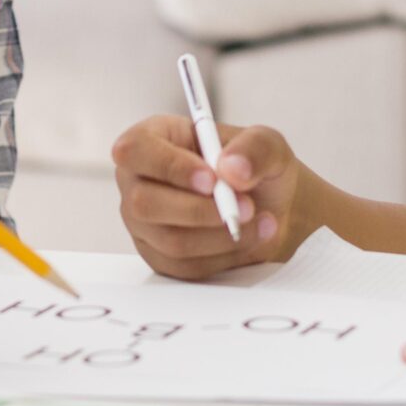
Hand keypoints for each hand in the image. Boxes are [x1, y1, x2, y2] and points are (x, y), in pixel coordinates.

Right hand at [111, 114, 309, 279]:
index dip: (169, 166)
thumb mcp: (268, 143)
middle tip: (246, 206)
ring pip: (169, 240)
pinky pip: (185, 267)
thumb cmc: (255, 167)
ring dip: (220, 236)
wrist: (269, 205)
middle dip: (200, 210)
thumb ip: (255, 147)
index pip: (136, 150)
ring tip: (260, 222)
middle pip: (144, 203)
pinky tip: (248, 239)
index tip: (211, 180)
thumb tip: (231, 169)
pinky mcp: (160, 256)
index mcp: (152, 138)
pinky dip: (223, 257)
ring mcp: (144, 223)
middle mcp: (138, 181)